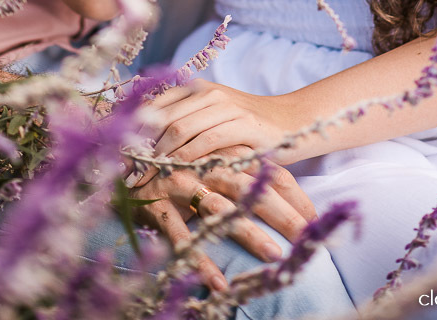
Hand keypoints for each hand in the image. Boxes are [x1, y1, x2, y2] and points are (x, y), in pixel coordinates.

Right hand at [127, 152, 315, 293]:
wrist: (121, 161)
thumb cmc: (176, 168)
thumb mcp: (212, 167)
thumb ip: (243, 174)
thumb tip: (287, 197)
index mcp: (221, 152)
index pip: (265, 170)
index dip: (293, 194)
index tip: (315, 219)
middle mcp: (203, 165)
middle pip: (249, 187)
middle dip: (281, 213)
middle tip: (306, 237)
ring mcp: (178, 182)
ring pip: (219, 209)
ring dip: (248, 233)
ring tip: (274, 255)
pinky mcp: (156, 204)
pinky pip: (180, 236)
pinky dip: (199, 260)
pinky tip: (219, 284)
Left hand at [132, 81, 299, 190]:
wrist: (291, 120)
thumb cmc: (246, 125)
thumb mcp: (212, 117)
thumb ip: (183, 122)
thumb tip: (141, 145)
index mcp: (195, 87)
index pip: (152, 104)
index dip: (130, 130)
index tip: (114, 155)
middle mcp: (207, 92)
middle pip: (160, 118)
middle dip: (139, 148)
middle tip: (123, 174)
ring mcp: (225, 106)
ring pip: (178, 129)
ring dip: (157, 158)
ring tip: (142, 180)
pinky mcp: (242, 124)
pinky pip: (205, 142)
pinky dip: (185, 160)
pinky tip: (174, 175)